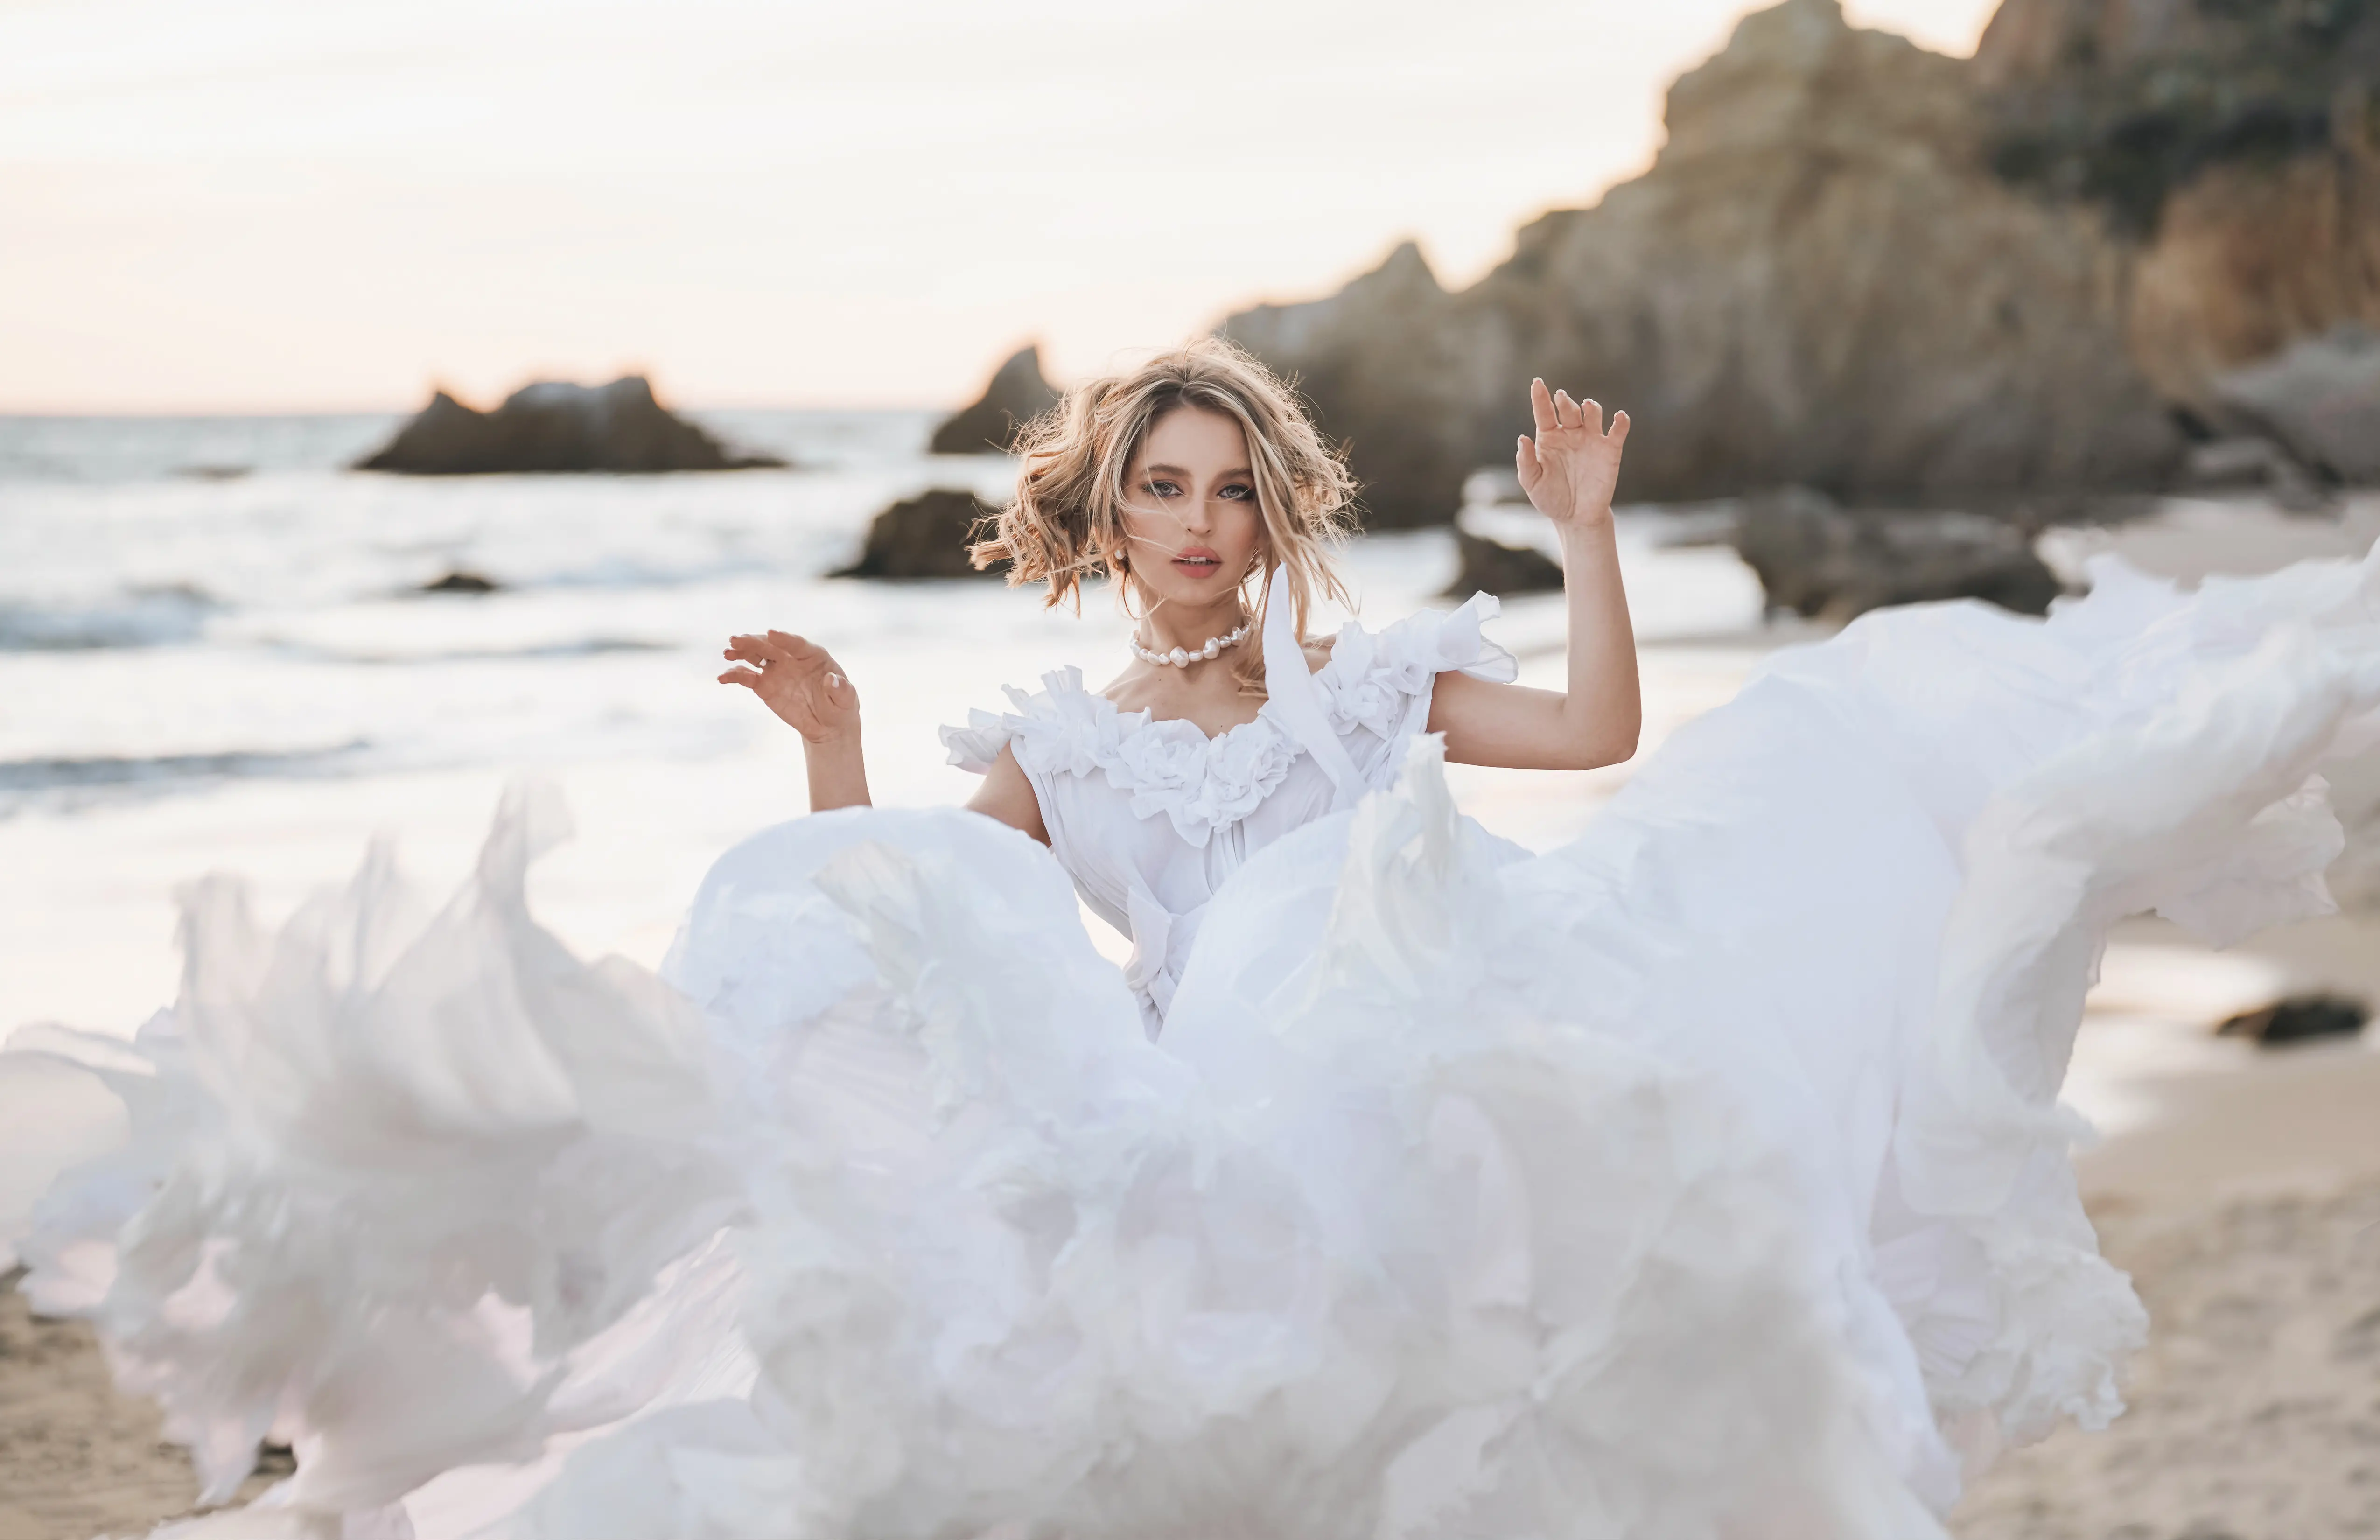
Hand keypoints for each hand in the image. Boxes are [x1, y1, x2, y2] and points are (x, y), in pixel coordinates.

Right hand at [719, 631, 859, 743]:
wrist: (827, 723)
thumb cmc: (840, 705)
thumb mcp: (846, 699)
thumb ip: (841, 689)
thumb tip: (831, 680)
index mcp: (813, 655)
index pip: (796, 643)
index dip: (784, 638)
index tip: (770, 633)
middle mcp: (791, 657)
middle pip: (770, 645)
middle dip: (753, 641)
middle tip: (736, 640)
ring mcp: (775, 669)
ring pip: (755, 655)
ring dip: (741, 652)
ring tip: (727, 653)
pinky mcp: (764, 685)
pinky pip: (746, 677)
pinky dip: (734, 675)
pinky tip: (723, 678)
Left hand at [1516, 378, 1628, 530]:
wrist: (1575, 517)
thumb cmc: (1551, 498)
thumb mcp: (1533, 483)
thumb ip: (1527, 462)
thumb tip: (1522, 439)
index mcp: (1549, 438)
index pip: (1544, 412)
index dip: (1540, 397)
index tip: (1537, 382)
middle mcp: (1570, 433)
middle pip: (1568, 410)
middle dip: (1565, 402)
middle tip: (1561, 398)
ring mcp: (1591, 440)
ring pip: (1592, 414)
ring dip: (1590, 407)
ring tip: (1587, 406)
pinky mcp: (1610, 450)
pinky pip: (1617, 432)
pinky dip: (1621, 423)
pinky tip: (1619, 417)